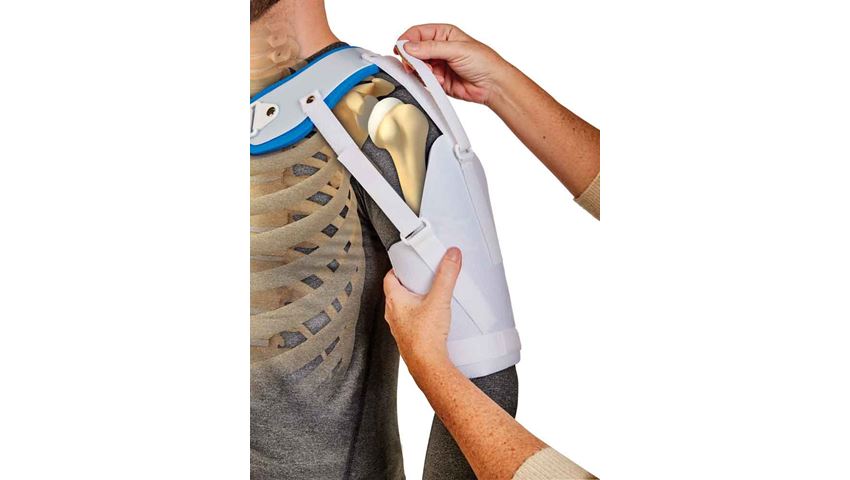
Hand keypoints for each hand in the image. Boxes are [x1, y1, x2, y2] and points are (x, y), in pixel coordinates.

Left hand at [382, 247, 461, 371]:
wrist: (427, 365)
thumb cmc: (425, 337)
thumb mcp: (439, 299)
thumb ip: (447, 275)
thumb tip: (451, 256)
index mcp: (395, 301)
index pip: (389, 278)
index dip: (398, 269)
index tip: (407, 264)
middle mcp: (393, 314)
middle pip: (397, 292)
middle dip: (409, 284)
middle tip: (422, 278)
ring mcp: (400, 328)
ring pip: (403, 309)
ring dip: (414, 301)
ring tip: (429, 297)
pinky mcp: (409, 339)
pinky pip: (411, 322)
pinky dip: (419, 317)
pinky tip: (432, 318)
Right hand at [396, 24, 512, 105]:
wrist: (492, 85)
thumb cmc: (484, 62)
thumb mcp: (457, 49)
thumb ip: (432, 48)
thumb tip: (410, 47)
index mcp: (443, 33)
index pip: (417, 33)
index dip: (407, 41)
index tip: (403, 51)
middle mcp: (438, 48)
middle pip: (412, 51)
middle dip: (412, 59)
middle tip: (414, 66)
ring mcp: (437, 64)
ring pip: (416, 67)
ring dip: (422, 72)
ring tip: (434, 75)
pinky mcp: (437, 80)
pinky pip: (423, 80)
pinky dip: (427, 82)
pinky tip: (439, 81)